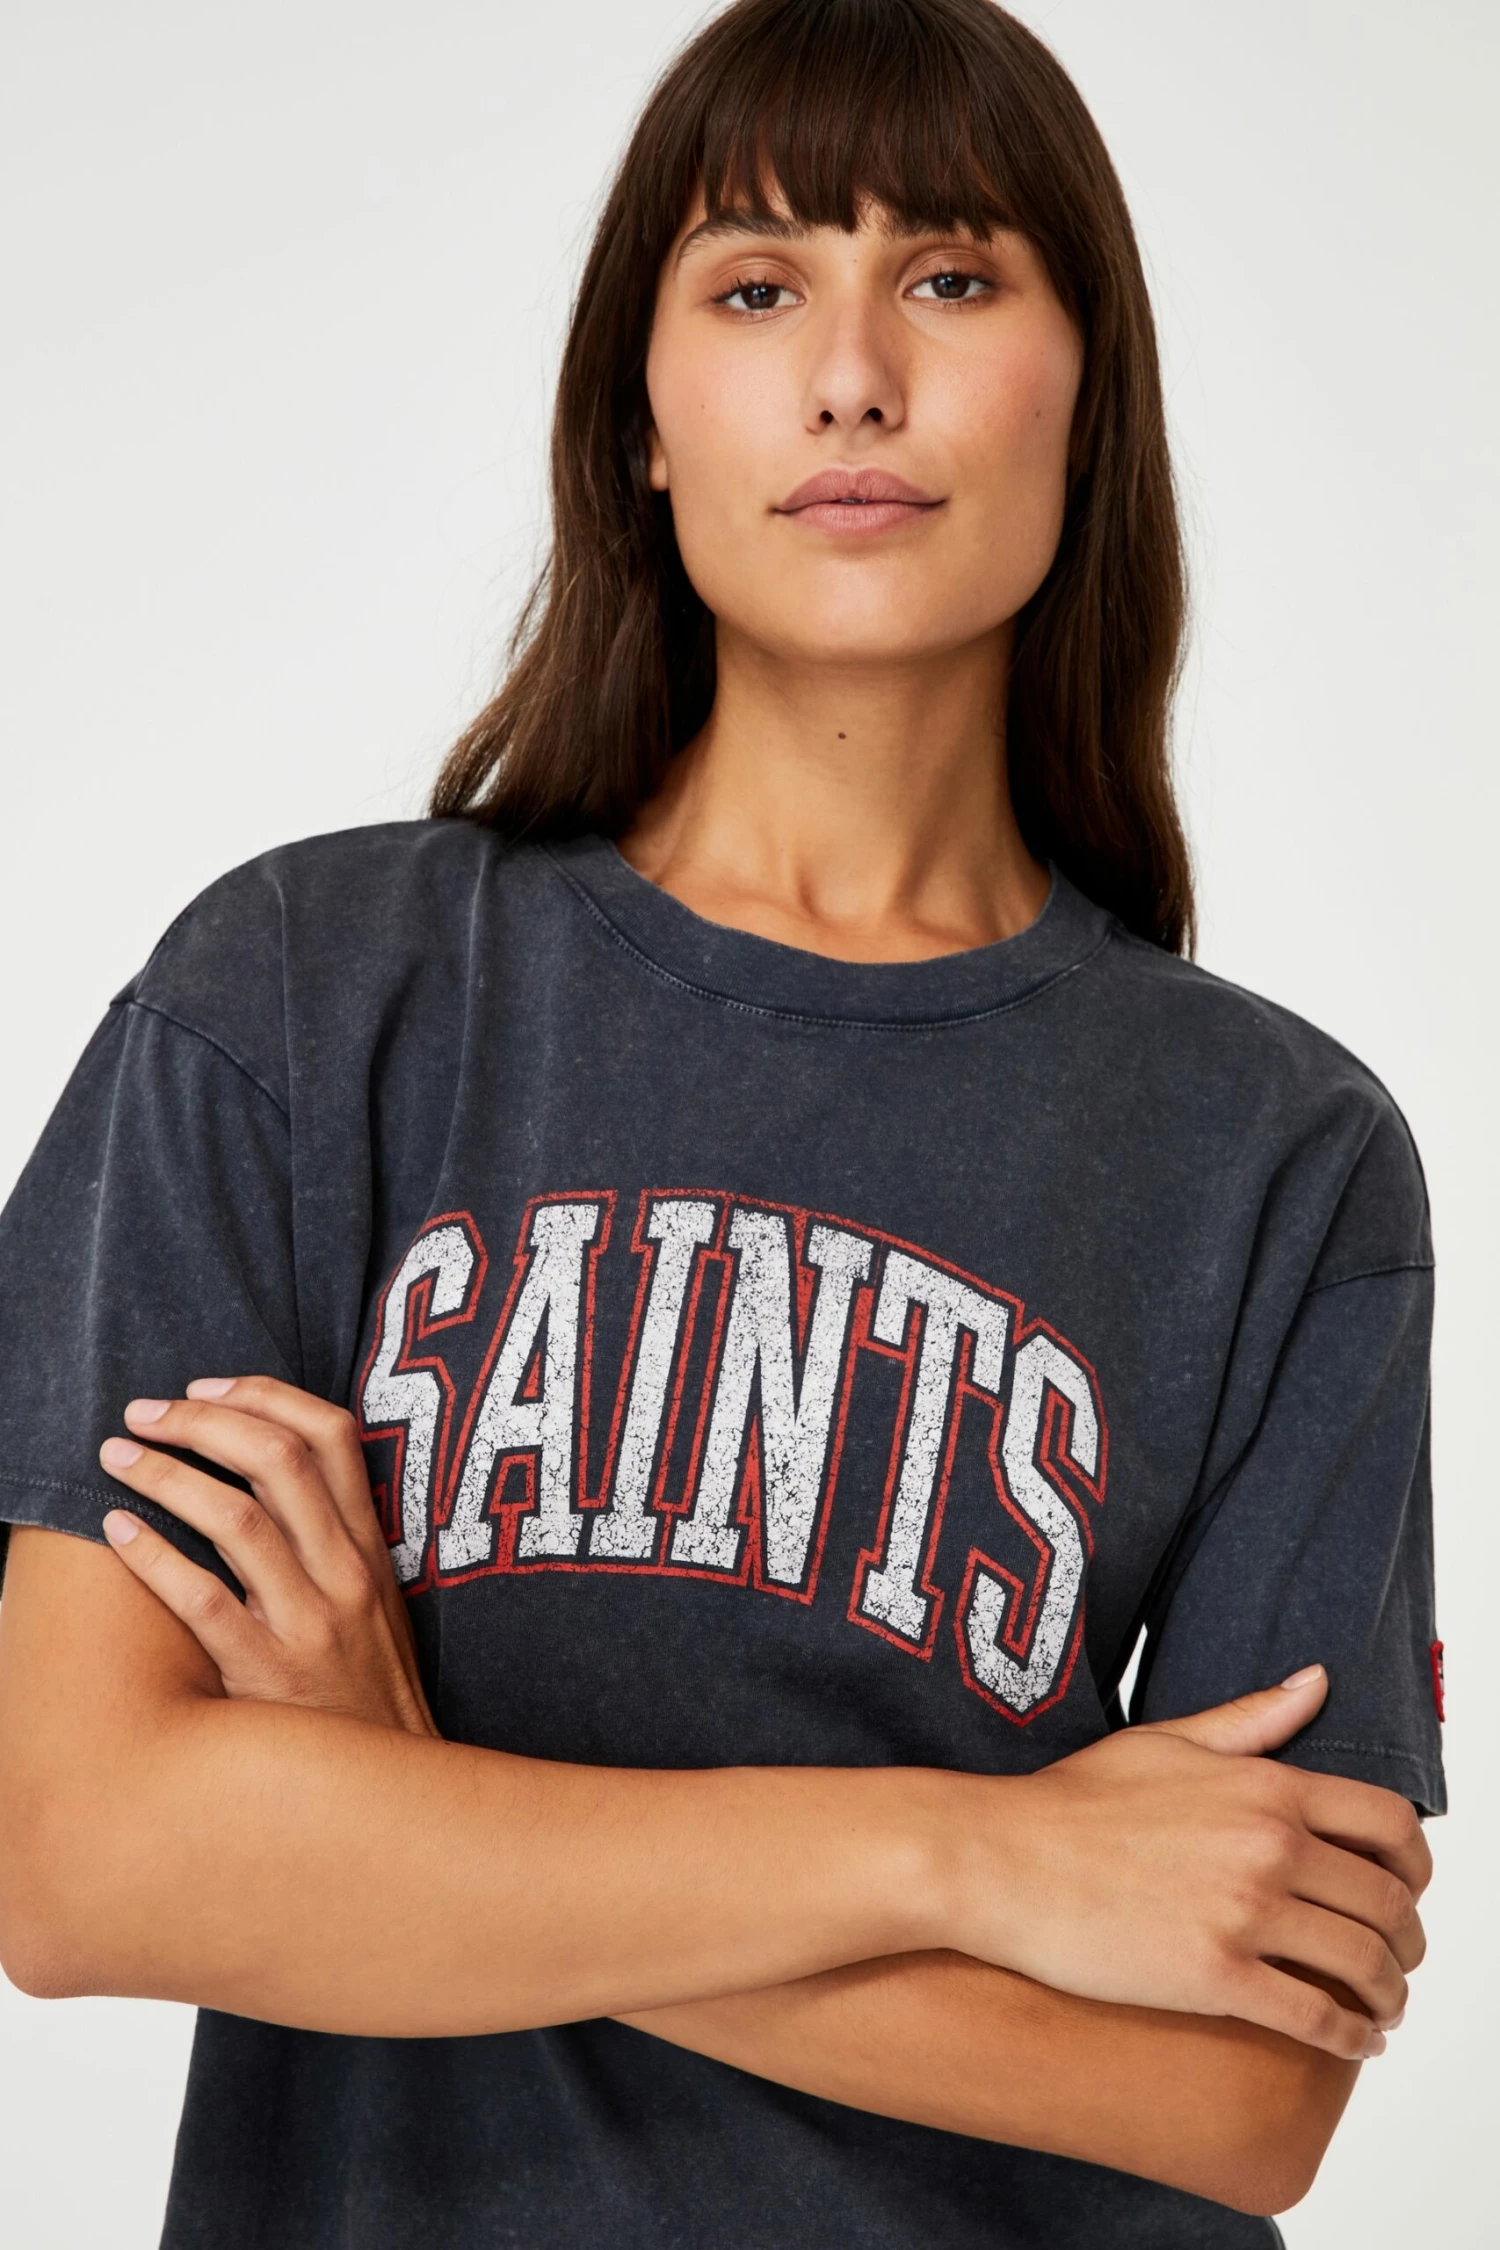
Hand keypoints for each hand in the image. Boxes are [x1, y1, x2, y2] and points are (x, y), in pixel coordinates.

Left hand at [98, 1378, 436, 1737]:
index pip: (332, 1434)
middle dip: (201, 1421)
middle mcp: (344, 1572)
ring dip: (165, 1475)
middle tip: (143, 1412)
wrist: (391, 1790)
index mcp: (369, 1546)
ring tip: (115, 1457)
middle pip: (277, 1459)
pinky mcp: (267, 1674)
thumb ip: (334, 1541)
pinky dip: (154, 1556)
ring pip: (236, 1519)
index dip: (263, 1395)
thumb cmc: (366, 1691)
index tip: (205, 1385)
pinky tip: (116, 1531)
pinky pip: (203, 1600)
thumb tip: (270, 1474)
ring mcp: (308, 1622)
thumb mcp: (375, 1604)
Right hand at [942, 1671, 1429, 2062]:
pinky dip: (1351, 2039)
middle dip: (1408, 1939)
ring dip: (1389, 1996)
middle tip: (1399, 1959)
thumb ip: (1251, 1718)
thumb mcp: (1166, 1740)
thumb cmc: (1072, 1802)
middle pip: (1389, 1902)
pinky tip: (1353, 2044)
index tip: (1409, 1890)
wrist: (1002, 1859)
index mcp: (1265, 1787)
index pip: (1389, 1824)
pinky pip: (1316, 2019)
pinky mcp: (1215, 1976)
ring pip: (1364, 1965)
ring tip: (1381, 2010)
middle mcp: (1268, 1845)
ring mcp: (1244, 1912)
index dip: (1417, 1865)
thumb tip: (1317, 1682)